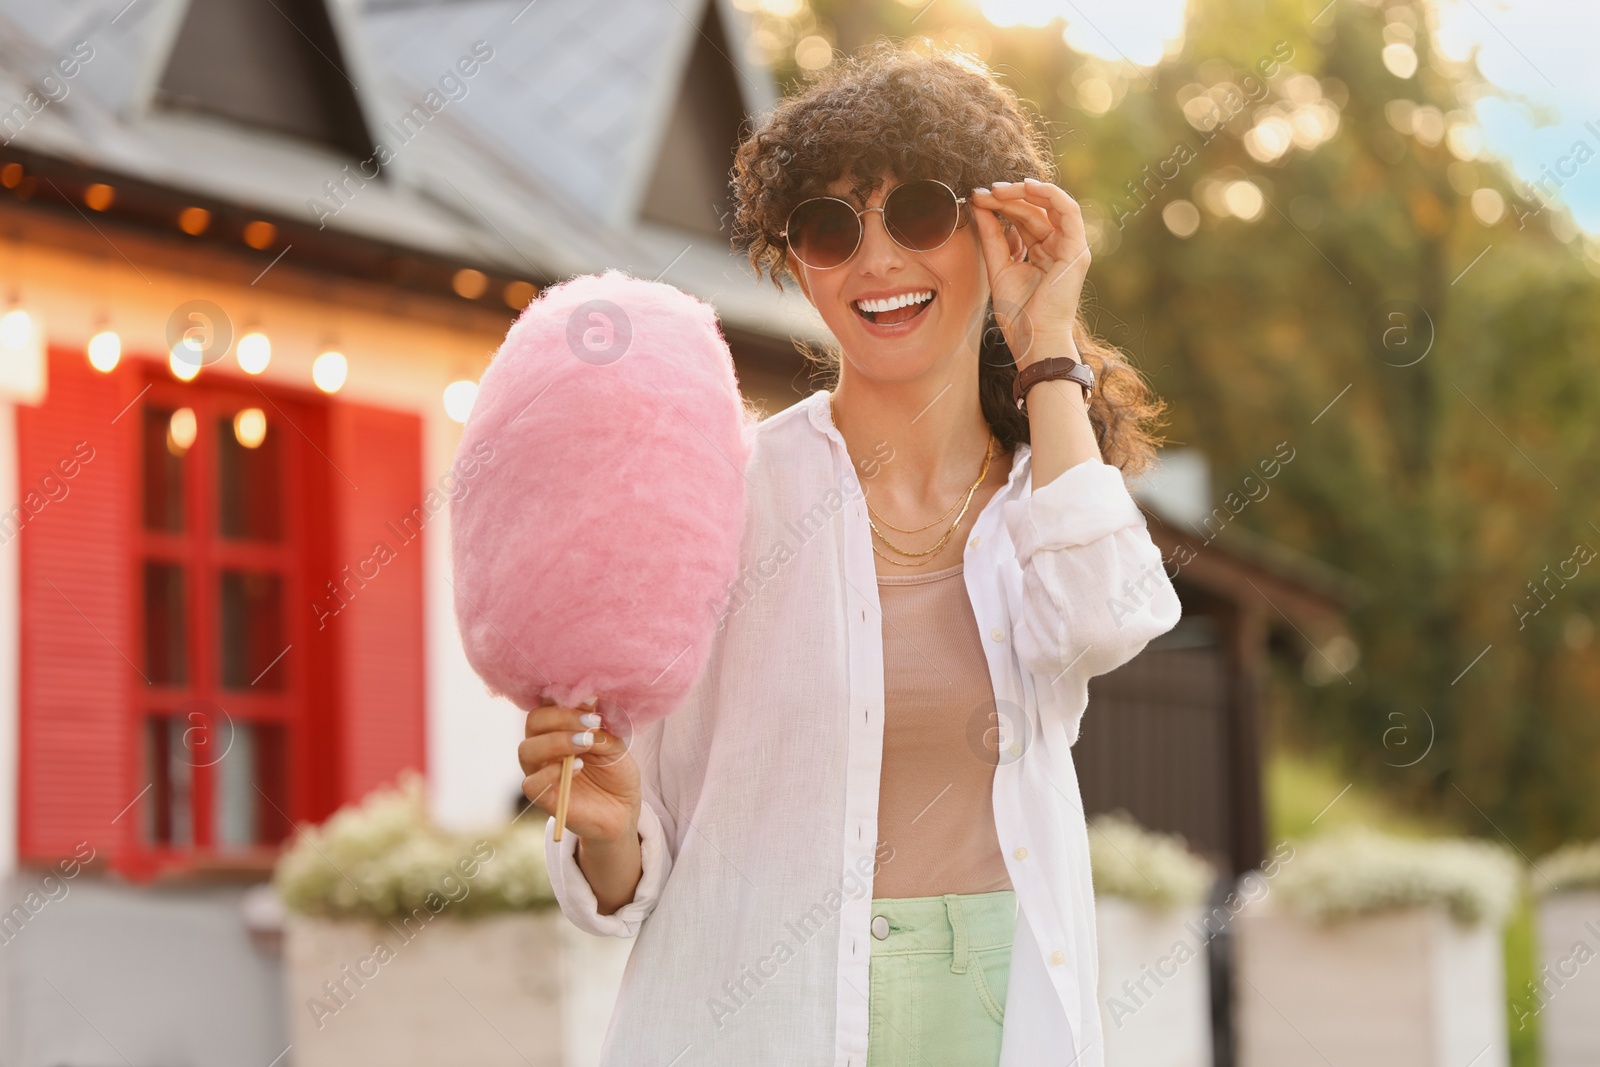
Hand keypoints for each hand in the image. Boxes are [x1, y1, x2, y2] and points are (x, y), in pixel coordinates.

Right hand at [518, 701, 640, 845]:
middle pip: (534, 721)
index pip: (547, 703)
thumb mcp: (615, 743)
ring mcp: (540, 772)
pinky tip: (578, 767)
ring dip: (557, 742)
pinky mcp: (543, 798)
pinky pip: (530, 783)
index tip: (592, 699)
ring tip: (587, 743)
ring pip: (527, 749)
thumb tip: (589, 699)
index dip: (564, 697)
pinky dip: (552, 773)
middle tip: (592, 723)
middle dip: (563, 717)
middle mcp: (543, 747)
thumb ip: (600, 725)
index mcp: (558, 728)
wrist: (623, 809)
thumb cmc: (616, 772)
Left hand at [970, 179, 1091, 367]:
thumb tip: (979, 205)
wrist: (1033, 339)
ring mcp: (1069, 248)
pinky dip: (1050, 194)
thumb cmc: (1018, 314)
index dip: (1001, 205)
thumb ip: (992, 237)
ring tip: (998, 190)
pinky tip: (1027, 187)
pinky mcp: (1077, 250)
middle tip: (984, 191)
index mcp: (1041, 252)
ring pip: (1050, 206)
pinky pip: (1069, 211)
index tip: (977, 198)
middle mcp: (1057, 247)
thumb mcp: (998, 267)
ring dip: (1024, 193)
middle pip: (1034, 210)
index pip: (1023, 218)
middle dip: (1008, 197)